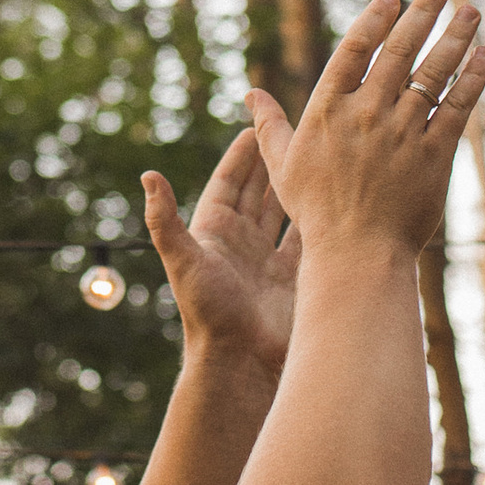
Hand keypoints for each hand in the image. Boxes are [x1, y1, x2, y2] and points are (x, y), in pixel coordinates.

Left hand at [141, 127, 298, 376]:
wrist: (240, 362)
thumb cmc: (207, 313)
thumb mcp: (183, 261)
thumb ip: (165, 220)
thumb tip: (148, 175)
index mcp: (213, 231)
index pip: (230, 181)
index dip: (242, 153)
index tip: (254, 122)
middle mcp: (242, 241)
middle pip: (260, 191)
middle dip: (274, 160)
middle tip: (294, 128)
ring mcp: (269, 259)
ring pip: (287, 211)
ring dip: (299, 186)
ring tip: (319, 156)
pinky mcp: (295, 278)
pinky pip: (308, 240)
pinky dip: (319, 220)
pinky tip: (337, 199)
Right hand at [245, 0, 484, 261]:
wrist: (357, 253)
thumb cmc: (316, 212)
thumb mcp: (283, 165)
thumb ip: (269, 126)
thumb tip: (250, 95)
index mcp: (329, 110)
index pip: (354, 50)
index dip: (374, 21)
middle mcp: (368, 113)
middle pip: (399, 52)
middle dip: (422, 14)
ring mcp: (403, 132)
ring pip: (434, 73)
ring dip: (455, 37)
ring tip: (471, 10)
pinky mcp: (434, 154)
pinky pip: (457, 107)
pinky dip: (472, 80)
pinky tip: (484, 56)